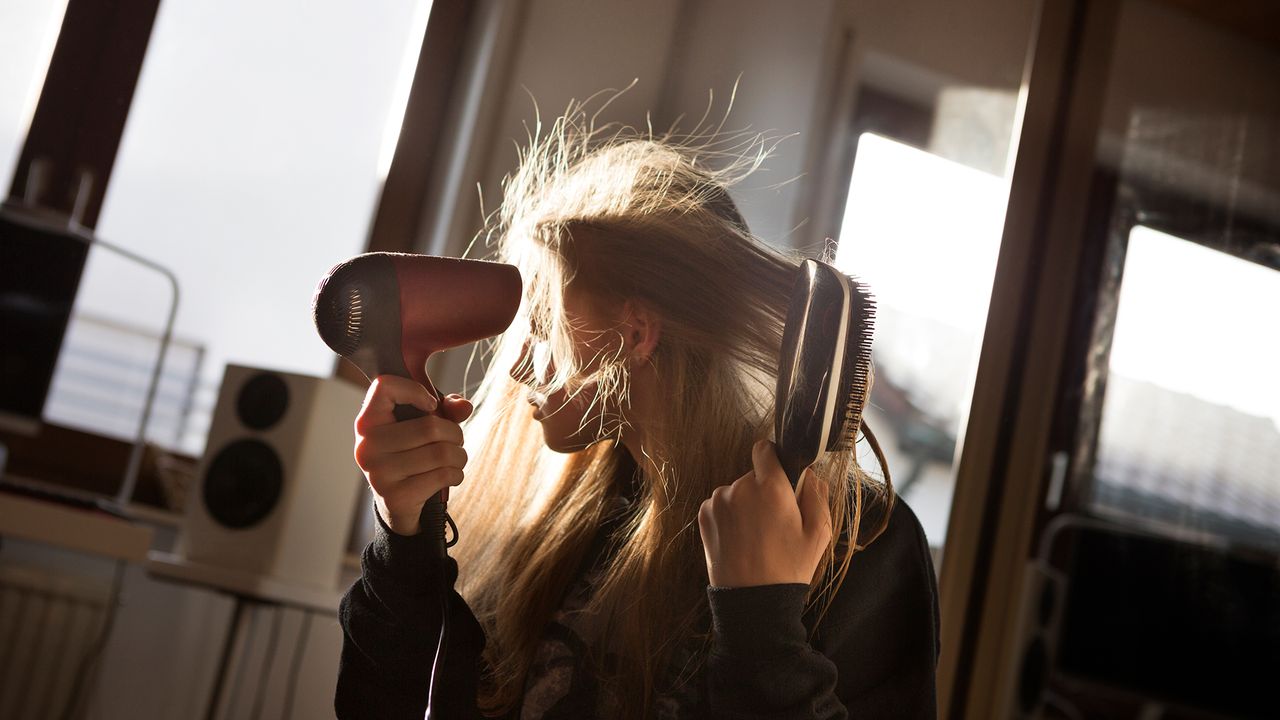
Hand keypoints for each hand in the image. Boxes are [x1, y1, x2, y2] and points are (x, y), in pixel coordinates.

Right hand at [352, 375, 473, 535]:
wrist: (397, 503)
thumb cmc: (411, 454)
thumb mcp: (423, 426)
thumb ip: (446, 409)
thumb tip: (464, 407)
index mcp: (367, 422)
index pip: (385, 386)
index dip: (415, 390)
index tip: (430, 405)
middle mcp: (367, 446)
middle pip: (430, 426)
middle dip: (455, 433)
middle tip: (456, 441)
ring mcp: (379, 473)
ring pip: (441, 453)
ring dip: (459, 456)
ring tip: (456, 458)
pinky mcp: (396, 496)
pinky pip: (442, 476)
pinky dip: (457, 474)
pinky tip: (452, 475)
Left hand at [698, 440, 832, 587]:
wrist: (752, 601)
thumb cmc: (789, 568)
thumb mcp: (819, 533)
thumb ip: (816, 494)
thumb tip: (809, 473)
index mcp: (770, 487)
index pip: (765, 450)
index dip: (774, 459)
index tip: (780, 475)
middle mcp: (739, 488)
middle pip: (753, 476)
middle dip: (764, 490)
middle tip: (774, 521)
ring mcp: (718, 501)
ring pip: (736, 491)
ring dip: (745, 504)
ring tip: (756, 535)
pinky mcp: (703, 516)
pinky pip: (720, 505)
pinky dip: (729, 516)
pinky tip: (740, 539)